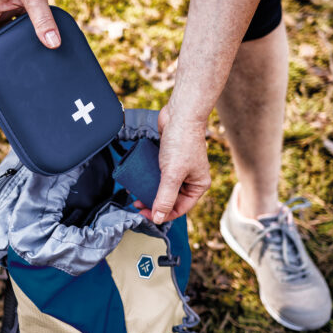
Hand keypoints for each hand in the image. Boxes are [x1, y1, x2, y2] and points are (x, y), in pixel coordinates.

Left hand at [135, 103, 210, 223]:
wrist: (180, 114)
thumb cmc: (182, 141)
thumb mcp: (172, 174)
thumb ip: (165, 197)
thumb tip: (159, 218)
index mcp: (198, 185)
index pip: (179, 208)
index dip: (162, 214)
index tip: (144, 215)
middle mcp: (190, 179)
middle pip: (170, 199)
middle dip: (153, 203)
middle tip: (137, 204)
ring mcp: (180, 169)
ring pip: (162, 187)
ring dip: (149, 191)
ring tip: (135, 192)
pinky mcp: (169, 159)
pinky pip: (158, 174)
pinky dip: (148, 178)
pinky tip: (137, 179)